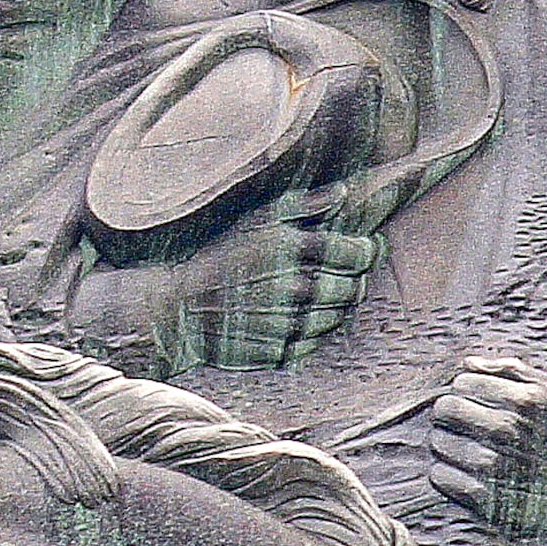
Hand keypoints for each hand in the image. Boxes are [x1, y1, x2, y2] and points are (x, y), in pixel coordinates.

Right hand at [67, 221, 382, 373]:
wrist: (180, 309)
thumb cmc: (221, 257)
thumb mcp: (258, 219)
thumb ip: (304, 205)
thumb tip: (344, 193)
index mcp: (294, 250)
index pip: (359, 254)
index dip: (366, 251)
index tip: (362, 249)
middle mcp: (296, 289)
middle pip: (353, 289)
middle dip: (351, 280)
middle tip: (335, 273)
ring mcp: (289, 324)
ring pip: (337, 319)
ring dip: (331, 308)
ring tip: (309, 296)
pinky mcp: (280, 352)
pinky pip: (313, 344)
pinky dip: (309, 333)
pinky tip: (290, 319)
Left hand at [427, 355, 546, 536]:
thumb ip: (512, 371)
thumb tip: (468, 364)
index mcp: (526, 401)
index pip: (462, 383)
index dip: (465, 389)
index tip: (476, 399)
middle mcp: (509, 431)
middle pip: (447, 410)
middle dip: (451, 412)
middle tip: (464, 421)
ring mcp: (496, 467)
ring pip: (440, 443)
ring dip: (446, 442)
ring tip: (467, 446)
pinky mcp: (488, 501)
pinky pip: (442, 478)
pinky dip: (445, 473)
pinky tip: (465, 470)